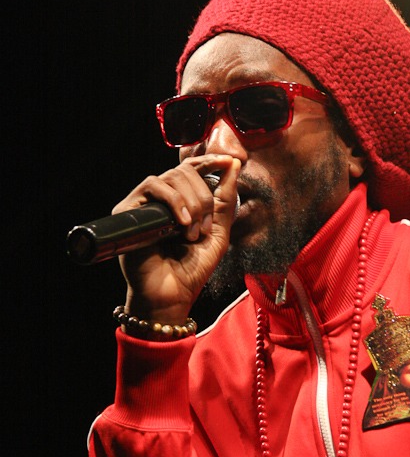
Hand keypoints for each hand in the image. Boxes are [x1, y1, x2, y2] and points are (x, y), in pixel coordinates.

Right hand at [112, 154, 240, 326]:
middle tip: (204, 228)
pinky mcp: (128, 211)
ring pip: (171, 177)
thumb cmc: (191, 270)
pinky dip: (173, 201)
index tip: (229, 162)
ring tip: (192, 232)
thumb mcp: (217, 232)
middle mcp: (161, 201)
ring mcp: (144, 205)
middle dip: (203, 196)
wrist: (171, 295)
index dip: (209, 161)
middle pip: (184, 171)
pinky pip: (151, 187)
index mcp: (181, 203)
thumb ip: (225, 200)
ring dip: (190, 202)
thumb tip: (235, 165)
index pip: (191, 169)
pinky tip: (182, 223)